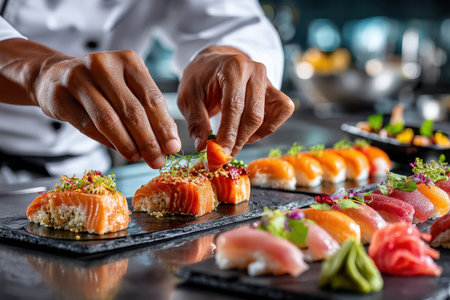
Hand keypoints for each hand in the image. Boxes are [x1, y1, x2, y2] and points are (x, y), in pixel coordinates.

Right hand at [31, 48, 179, 167]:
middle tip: (157, 161)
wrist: (55, 77)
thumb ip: (148, 110)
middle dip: (148, 141)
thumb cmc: (102, 86)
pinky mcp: (60, 96)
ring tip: (138, 158)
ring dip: (127, 145)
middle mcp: (104, 65)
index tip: (173, 148)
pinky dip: (106, 142)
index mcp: (129, 60)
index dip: (164, 126)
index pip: (152, 98)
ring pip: (109, 120)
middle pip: (132, 111)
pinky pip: (88, 126)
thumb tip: (169, 143)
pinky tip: (118, 150)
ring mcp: (79, 78)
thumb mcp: (128, 88)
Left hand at [177, 46, 293, 155]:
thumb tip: (203, 147)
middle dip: (239, 140)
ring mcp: (268, 80)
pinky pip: (282, 111)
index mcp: (232, 68)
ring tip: (235, 140)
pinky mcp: (275, 90)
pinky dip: (268, 127)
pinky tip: (250, 132)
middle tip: (225, 155)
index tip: (221, 153)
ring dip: (253, 135)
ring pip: (270, 116)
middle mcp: (255, 71)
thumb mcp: (188, 97)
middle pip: (254, 115)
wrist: (214, 62)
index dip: (229, 132)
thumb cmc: (200, 79)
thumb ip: (196, 121)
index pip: (234, 106)